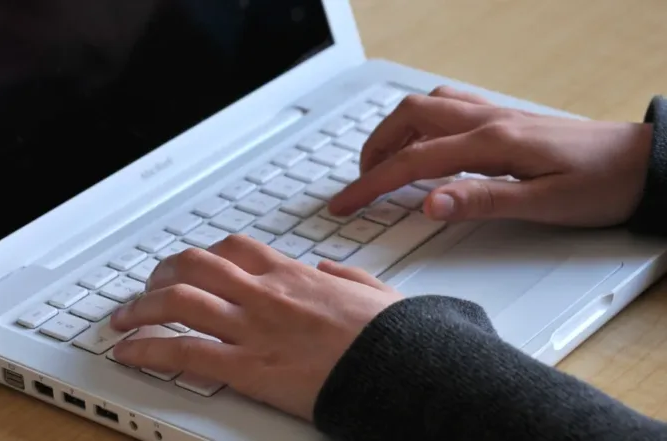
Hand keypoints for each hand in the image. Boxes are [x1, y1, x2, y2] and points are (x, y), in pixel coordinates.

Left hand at [109, 235, 401, 420]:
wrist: (402, 367)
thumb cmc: (391, 335)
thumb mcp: (374, 290)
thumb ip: (347, 275)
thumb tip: (330, 269)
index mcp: (294, 276)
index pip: (236, 249)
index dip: (205, 255)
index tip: (194, 265)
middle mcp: (266, 294)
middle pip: (196, 266)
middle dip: (162, 273)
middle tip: (149, 287)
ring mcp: (253, 328)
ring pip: (179, 301)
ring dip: (142, 307)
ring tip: (124, 318)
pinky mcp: (247, 367)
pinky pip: (183, 351)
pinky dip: (147, 350)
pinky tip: (128, 353)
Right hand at [329, 87, 652, 226]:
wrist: (639, 163)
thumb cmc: (600, 184)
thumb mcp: (543, 204)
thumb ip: (482, 200)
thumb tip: (428, 203)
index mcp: (491, 143)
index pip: (413, 161)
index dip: (371, 184)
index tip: (344, 203)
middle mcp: (487, 121)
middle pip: (409, 119)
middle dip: (374, 150)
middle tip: (358, 184)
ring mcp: (494, 116)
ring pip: (426, 108)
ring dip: (394, 132)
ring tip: (380, 164)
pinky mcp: (503, 121)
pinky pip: (447, 109)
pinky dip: (420, 124)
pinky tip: (422, 143)